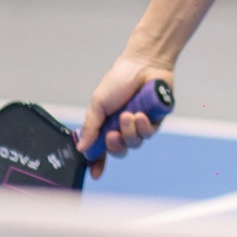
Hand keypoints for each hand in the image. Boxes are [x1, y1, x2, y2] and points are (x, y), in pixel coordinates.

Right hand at [77, 47, 174, 175]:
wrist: (144, 63)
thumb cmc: (119, 79)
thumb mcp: (98, 103)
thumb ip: (90, 126)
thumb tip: (81, 148)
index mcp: (106, 123)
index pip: (100, 148)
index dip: (97, 162)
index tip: (94, 173)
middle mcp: (123, 126)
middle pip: (118, 150)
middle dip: (115, 145)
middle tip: (112, 135)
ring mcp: (139, 125)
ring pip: (134, 143)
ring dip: (130, 132)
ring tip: (128, 115)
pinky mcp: (155, 121)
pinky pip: (149, 134)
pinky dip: (143, 127)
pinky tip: (141, 116)